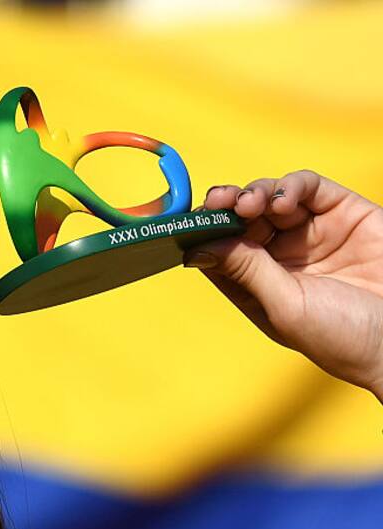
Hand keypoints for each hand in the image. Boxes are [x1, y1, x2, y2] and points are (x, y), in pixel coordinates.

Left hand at [186, 170, 382, 400]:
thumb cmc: (343, 337)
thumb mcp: (285, 307)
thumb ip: (246, 272)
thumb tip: (197, 247)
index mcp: (258, 285)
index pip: (219, 250)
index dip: (203, 232)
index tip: (190, 222)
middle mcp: (281, 257)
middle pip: (240, 219)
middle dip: (224, 207)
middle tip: (218, 201)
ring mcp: (311, 234)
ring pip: (270, 199)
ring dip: (253, 194)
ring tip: (248, 203)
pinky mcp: (344, 214)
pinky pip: (309, 188)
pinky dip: (291, 186)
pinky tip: (280, 201)